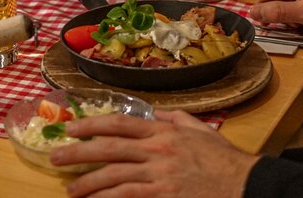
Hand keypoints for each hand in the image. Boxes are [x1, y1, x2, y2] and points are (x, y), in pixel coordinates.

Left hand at [52, 111, 258, 197]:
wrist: (246, 185)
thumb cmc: (224, 160)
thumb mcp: (199, 130)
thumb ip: (173, 119)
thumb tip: (152, 112)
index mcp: (163, 130)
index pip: (119, 123)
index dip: (91, 124)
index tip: (70, 128)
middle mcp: (157, 148)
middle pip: (108, 147)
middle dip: (78, 152)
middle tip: (56, 157)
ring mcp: (159, 173)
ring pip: (114, 175)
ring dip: (89, 183)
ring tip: (71, 190)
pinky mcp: (164, 194)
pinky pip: (128, 196)